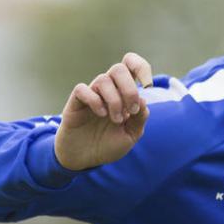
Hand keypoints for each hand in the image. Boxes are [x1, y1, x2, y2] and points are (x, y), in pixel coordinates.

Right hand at [55, 52, 153, 170]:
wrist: (85, 159)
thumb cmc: (107, 145)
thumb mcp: (131, 135)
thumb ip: (140, 119)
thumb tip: (142, 99)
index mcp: (123, 92)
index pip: (131, 64)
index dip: (142, 68)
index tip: (147, 86)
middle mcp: (107, 89)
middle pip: (118, 69)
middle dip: (129, 89)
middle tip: (131, 110)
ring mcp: (91, 94)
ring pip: (103, 79)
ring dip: (114, 100)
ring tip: (116, 120)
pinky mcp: (76, 102)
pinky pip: (82, 89)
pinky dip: (94, 100)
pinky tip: (101, 114)